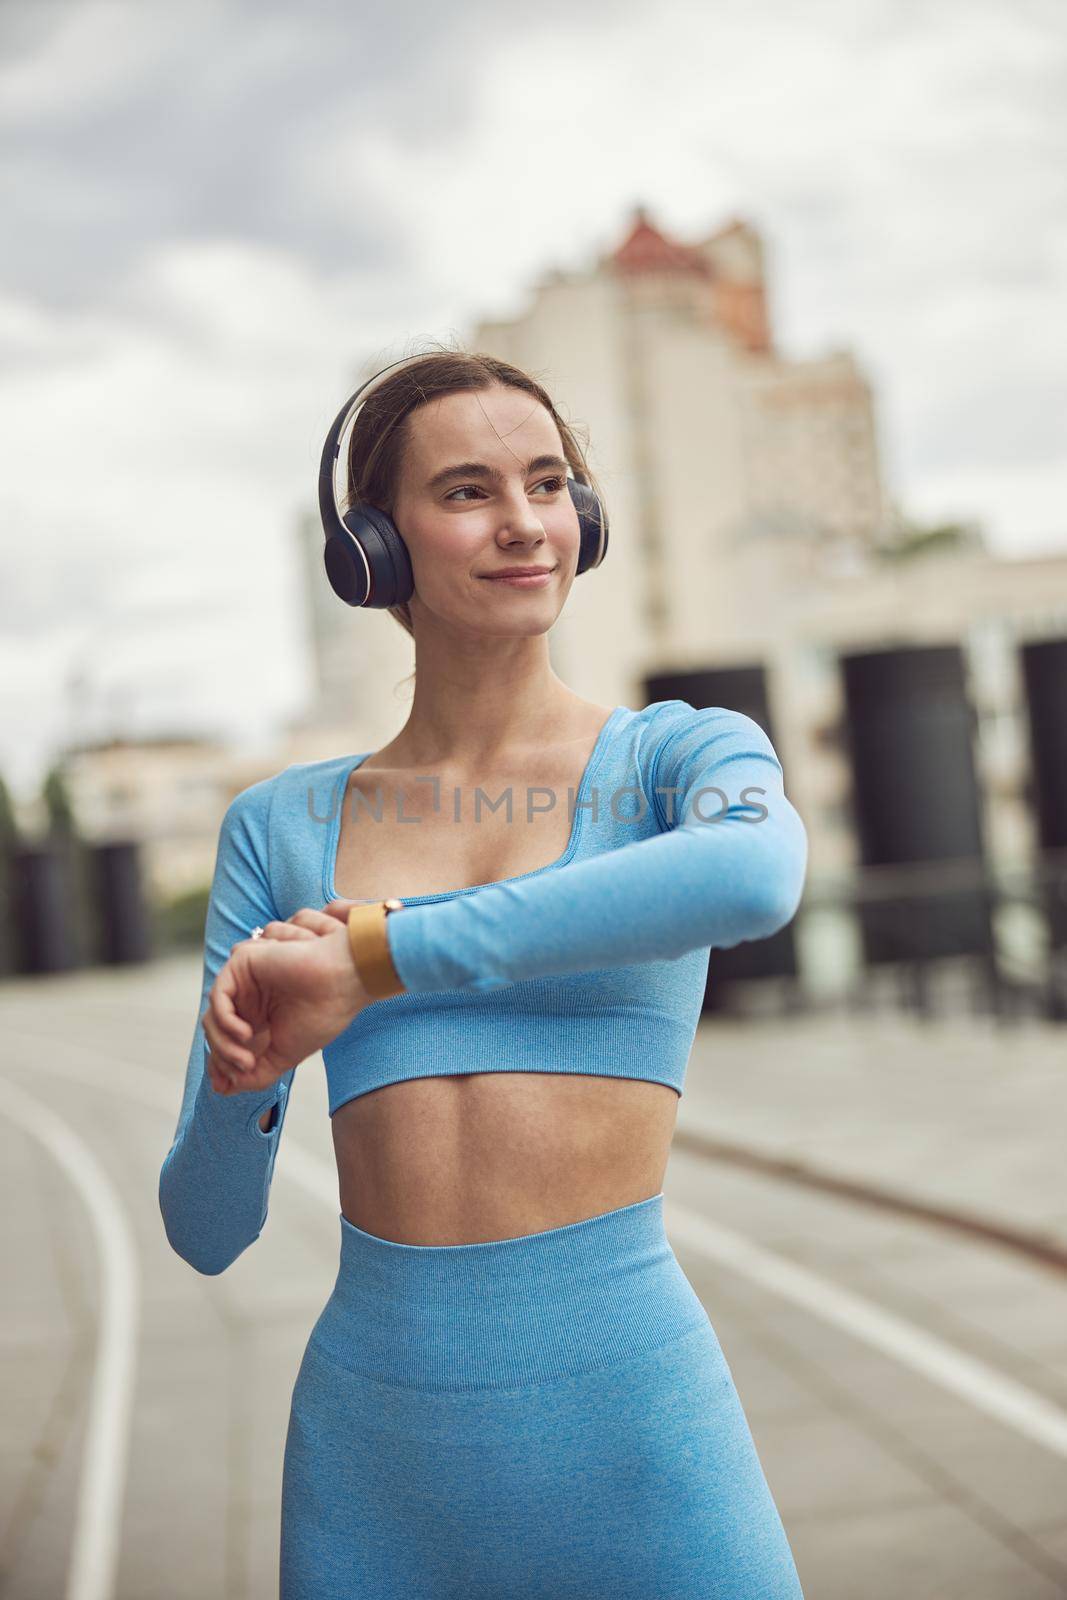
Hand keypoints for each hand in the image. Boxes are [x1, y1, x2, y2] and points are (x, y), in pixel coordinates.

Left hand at [202, 907, 369, 1094]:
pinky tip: (245, 1035)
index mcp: (259, 1015)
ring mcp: (245, 980)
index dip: (220, 1064)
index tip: (225, 1087)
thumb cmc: (323, 1015)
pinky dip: (225, 1021)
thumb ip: (255, 1073)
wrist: (344, 984)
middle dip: (221, 1057)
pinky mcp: (243, 963)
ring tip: (246, 1060)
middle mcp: (249, 997)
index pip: (225, 1041)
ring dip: (223, 1044)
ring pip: (212, 1016)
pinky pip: (218, 996)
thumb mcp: (284, 1056)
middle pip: (215, 1031)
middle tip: (243, 1071)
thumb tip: (223, 1088)